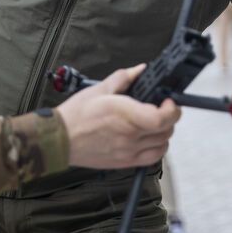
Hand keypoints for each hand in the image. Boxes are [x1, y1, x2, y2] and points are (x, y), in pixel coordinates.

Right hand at [57, 64, 180, 169]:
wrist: (60, 139)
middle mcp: (130, 135)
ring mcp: (129, 151)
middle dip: (170, 116)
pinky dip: (158, 148)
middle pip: (166, 130)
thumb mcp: (99, 88)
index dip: (171, 109)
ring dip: (164, 131)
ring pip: (162, 144)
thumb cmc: (76, 115)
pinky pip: (153, 158)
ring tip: (155, 122)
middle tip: (162, 108)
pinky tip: (150, 138)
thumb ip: (124, 77)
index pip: (161, 118)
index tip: (168, 101)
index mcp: (125, 114)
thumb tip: (139, 70)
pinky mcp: (125, 162)